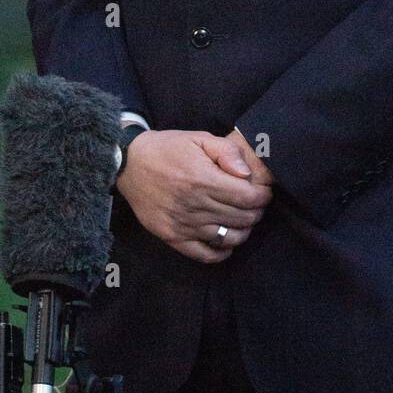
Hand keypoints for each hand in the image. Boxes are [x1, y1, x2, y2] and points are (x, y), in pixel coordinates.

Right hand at [115, 129, 271, 262]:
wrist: (129, 164)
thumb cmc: (167, 148)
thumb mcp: (198, 138)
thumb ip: (226, 151)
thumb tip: (246, 173)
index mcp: (203, 179)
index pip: (248, 197)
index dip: (263, 195)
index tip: (263, 190)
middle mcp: (195, 205)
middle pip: (242, 218)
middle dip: (256, 211)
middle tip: (255, 204)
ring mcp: (183, 224)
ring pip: (228, 238)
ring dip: (243, 230)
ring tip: (243, 220)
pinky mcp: (172, 237)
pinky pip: (205, 255)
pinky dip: (222, 252)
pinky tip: (226, 241)